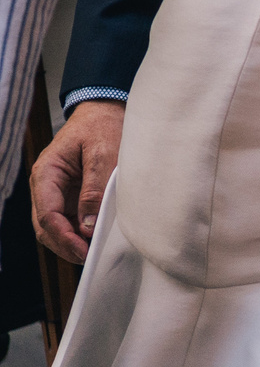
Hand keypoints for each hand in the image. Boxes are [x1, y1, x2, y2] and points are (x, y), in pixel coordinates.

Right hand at [31, 100, 121, 262]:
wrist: (106, 110)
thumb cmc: (102, 126)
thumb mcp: (102, 152)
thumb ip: (94, 188)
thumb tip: (87, 225)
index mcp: (46, 173)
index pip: (47, 214)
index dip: (63, 236)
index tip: (83, 249)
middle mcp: (46, 186)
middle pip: (46, 226)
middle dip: (65, 245)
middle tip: (88, 257)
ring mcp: (57, 192)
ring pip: (56, 227)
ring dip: (71, 242)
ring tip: (93, 252)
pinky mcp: (70, 195)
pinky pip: (69, 219)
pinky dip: (79, 232)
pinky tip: (94, 239)